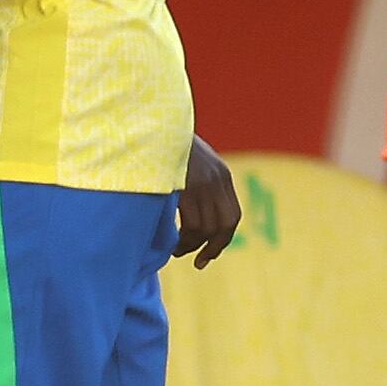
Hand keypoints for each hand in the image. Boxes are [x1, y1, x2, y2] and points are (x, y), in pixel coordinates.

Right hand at [176, 137, 242, 263]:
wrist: (154, 123)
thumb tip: (191, 212)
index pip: (232, 216)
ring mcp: (203, 183)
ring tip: (177, 250)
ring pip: (205, 228)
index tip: (209, 254)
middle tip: (199, 262)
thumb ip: (197, 182)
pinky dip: (183, 238)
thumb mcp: (189, 161)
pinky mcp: (186, 187)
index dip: (223, 239)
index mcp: (221, 175)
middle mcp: (217, 180)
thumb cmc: (165, 144)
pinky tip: (172, 242)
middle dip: (214, 248)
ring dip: (191, 245)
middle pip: (225, 225)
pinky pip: (190, 223)